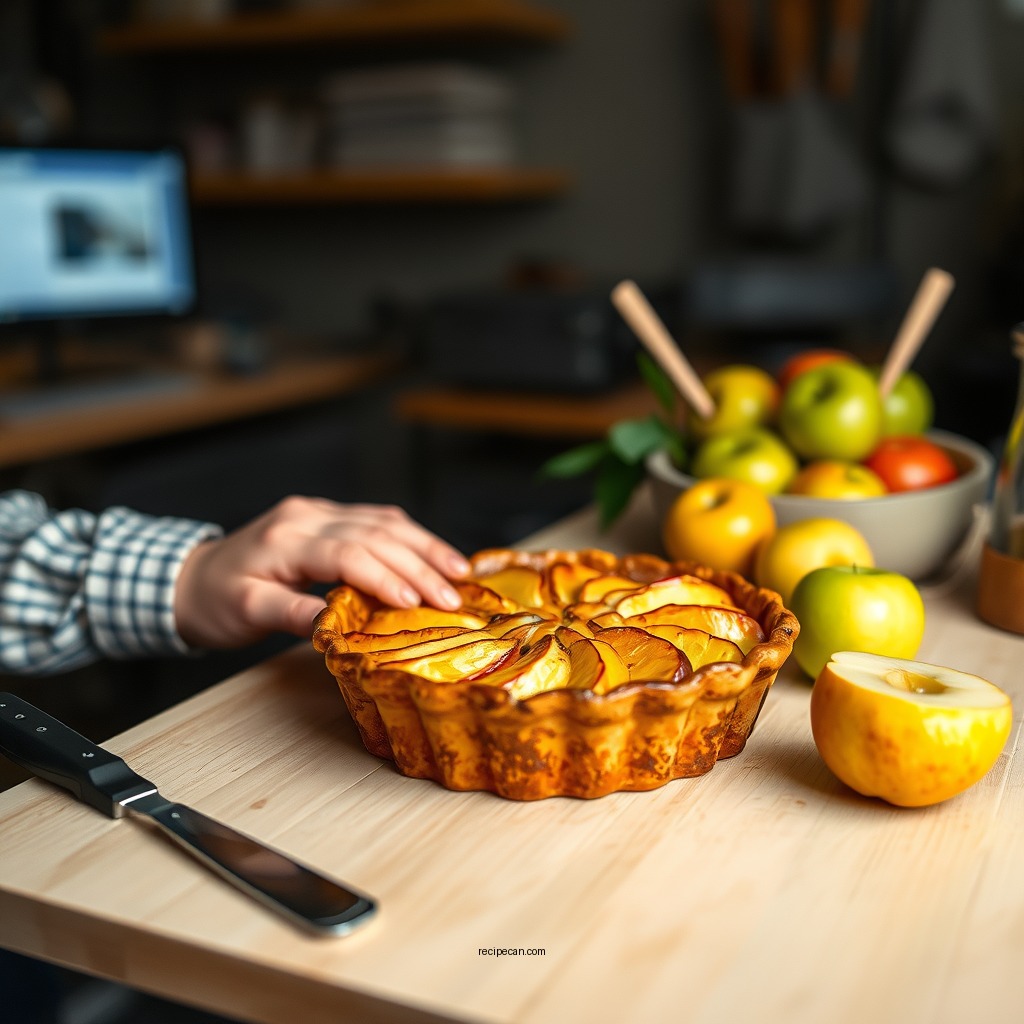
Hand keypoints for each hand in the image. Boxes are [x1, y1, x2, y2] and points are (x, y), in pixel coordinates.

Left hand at [173, 497, 469, 647]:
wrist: (189, 578)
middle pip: (375, 533)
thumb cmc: (216, 602)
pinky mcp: (326, 515)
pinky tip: (433, 553)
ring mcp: (318, 511)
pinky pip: (376, 519)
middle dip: (420, 563)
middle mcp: (306, 515)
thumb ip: (289, 614)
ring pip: (383, 520)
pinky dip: (410, 537)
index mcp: (285, 539)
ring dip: (425, 545)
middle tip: (454, 595)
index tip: (418, 602)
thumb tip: (334, 624)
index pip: (348, 552)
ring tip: (459, 571)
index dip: (387, 576)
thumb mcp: (245, 614)